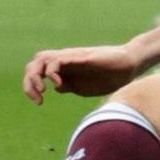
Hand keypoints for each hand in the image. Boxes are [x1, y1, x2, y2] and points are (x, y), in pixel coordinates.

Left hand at [25, 45, 141, 100]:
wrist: (129, 66)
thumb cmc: (110, 77)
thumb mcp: (84, 87)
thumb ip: (69, 86)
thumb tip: (55, 88)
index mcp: (64, 70)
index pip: (36, 73)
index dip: (31, 87)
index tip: (39, 102)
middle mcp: (64, 62)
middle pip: (33, 64)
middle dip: (29, 82)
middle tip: (38, 97)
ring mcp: (71, 58)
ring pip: (40, 59)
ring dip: (36, 75)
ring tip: (42, 90)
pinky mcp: (80, 57)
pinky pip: (57, 60)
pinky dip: (51, 71)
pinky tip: (57, 83)